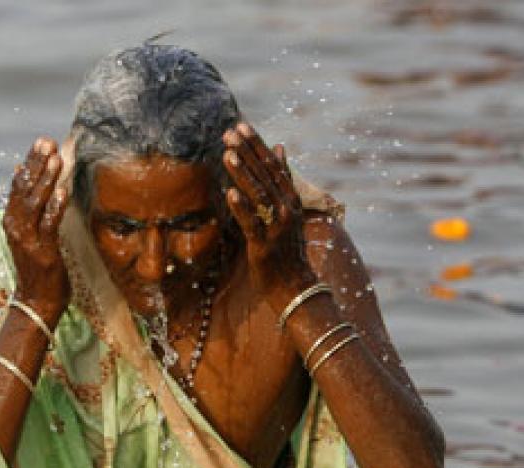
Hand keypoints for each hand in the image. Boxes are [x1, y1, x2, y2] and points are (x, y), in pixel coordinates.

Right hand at [3, 137, 70, 323]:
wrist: (36, 301)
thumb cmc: (37, 265)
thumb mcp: (27, 230)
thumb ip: (25, 202)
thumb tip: (20, 171)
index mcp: (12, 219)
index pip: (19, 184)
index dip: (30, 162)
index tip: (41, 143)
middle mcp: (15, 226)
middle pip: (24, 189)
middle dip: (36, 164)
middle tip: (47, 142)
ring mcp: (27, 239)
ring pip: (34, 203)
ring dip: (46, 180)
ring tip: (56, 159)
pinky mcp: (42, 251)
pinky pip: (48, 224)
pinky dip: (55, 207)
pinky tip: (63, 191)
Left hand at [222, 122, 316, 309]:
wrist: (295, 285)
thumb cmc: (287, 247)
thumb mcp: (288, 208)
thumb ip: (283, 179)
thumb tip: (280, 147)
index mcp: (290, 198)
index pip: (272, 165)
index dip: (257, 145)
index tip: (241, 126)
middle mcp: (286, 209)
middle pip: (265, 175)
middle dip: (247, 152)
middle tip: (230, 131)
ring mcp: (276, 226)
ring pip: (258, 195)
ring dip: (243, 173)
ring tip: (228, 154)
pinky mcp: (264, 245)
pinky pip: (251, 223)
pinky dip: (242, 208)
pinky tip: (230, 193)